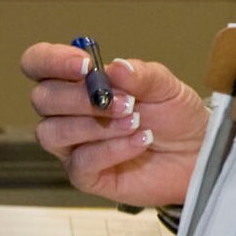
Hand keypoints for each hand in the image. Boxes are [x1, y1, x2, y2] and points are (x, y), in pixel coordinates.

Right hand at [22, 43, 208, 206]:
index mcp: (80, 82)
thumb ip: (141, 74)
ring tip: (137, 121)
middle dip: (81, 97)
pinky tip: (140, 140)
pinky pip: (80, 162)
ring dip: (96, 125)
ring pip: (53, 132)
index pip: (39, 63)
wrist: (196, 153)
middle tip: (126, 101)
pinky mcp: (85, 175)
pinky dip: (112, 149)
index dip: (51, 60)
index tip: (84, 65)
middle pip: (43, 98)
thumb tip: (114, 67)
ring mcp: (73, 145)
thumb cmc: (174, 116)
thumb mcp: (166, 86)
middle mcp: (68, 112)